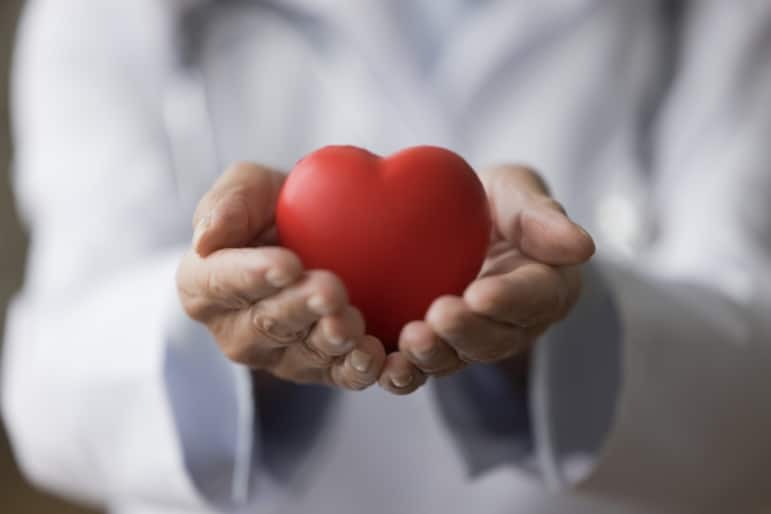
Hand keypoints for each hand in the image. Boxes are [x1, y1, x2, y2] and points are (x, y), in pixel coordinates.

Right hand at [177, 162, 386, 389]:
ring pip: (304, 356)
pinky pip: (340, 377)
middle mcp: (238, 331)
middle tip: (330, 290)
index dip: (252, 275)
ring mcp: (281, 357)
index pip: (220, 283)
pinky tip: (375, 356)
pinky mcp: (324, 371)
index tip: (286, 264)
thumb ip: (227, 204)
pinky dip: (359, 369)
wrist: (328, 230)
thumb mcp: (250, 186)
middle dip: (300, 309)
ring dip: (330, 341)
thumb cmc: (278, 208)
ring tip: (352, 323)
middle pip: (266, 324)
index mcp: (206, 287)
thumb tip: (205, 239)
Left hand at [379, 164, 594, 393]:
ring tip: (409, 341)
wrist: (454, 219)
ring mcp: (472, 340)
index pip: (534, 298)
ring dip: (434, 356)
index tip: (482, 293)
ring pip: (457, 359)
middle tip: (440, 315)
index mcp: (545, 287)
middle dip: (467, 332)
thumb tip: (584, 246)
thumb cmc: (492, 201)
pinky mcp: (435, 346)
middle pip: (495, 339)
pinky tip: (380, 365)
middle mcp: (512, 323)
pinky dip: (403, 370)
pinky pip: (420, 365)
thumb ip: (542, 217)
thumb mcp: (518, 193)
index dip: (509, 300)